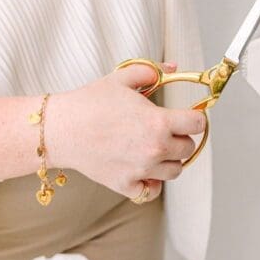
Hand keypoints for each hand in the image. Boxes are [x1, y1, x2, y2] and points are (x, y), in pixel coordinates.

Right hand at [46, 61, 205, 202]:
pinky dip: (153, 182)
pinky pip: (152, 191)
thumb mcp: (123, 77)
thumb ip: (152, 71)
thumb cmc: (90, 102)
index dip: (196, 117)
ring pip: (175, 170)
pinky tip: (145, 169)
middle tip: (168, 129)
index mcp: (158, 122)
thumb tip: (172, 68)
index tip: (189, 115)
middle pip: (188, 148)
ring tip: (157, 148)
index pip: (197, 124)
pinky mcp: (125, 185)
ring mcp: (141, 170)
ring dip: (171, 159)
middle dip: (182, 137)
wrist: (62, 129)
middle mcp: (155, 149)